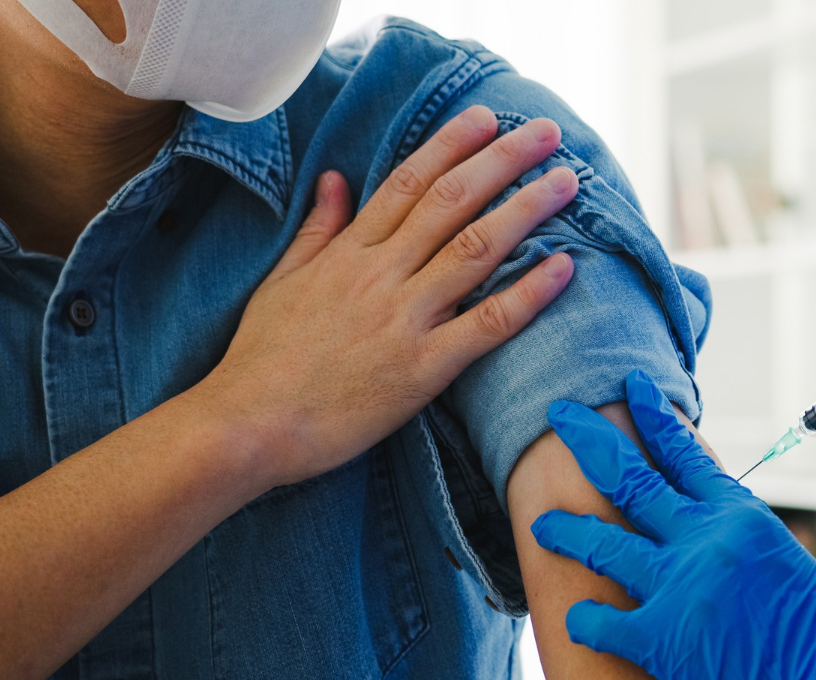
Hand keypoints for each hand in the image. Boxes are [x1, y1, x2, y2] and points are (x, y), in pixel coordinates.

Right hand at [191, 106, 578, 486]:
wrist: (247, 426)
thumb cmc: (261, 360)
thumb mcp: (282, 282)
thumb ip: (318, 230)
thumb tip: (335, 178)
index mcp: (349, 253)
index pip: (408, 182)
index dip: (452, 145)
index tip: (486, 117)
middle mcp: (380, 275)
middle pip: (452, 201)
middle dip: (503, 159)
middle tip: (547, 131)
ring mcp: (404, 319)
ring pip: (476, 248)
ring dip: (526, 210)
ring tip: (569, 182)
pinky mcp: (423, 369)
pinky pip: (487, 324)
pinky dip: (528, 294)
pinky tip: (565, 266)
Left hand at [530, 372, 815, 679]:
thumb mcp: (784, 558)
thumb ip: (739, 535)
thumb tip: (711, 521)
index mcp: (739, 515)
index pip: (684, 453)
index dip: (652, 418)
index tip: (630, 389)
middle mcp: (703, 539)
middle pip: (630, 478)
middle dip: (588, 441)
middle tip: (559, 415)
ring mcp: (678, 586)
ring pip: (603, 543)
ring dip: (567, 531)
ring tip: (543, 525)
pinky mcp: (661, 640)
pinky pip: (601, 621)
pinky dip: (585, 619)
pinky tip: (575, 619)